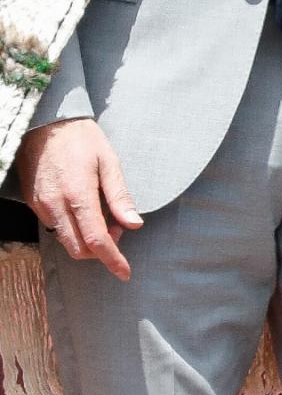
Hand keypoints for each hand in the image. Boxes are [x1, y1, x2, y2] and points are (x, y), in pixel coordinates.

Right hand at [16, 118, 142, 280]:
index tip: (125, 272)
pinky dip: (73, 229)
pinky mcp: (34, 203)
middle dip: (101, 250)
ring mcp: (41, 205)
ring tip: (102, 214)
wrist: (46, 122)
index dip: (113, 260)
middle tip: (117, 227)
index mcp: (78, 194)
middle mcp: (56, 205)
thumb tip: (134, 223)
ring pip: (66, 241)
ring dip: (87, 240)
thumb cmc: (82, 138)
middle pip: (79, 249)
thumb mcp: (109, 161)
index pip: (96, 240)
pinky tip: (84, 209)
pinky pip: (55, 228)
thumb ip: (120, 196)